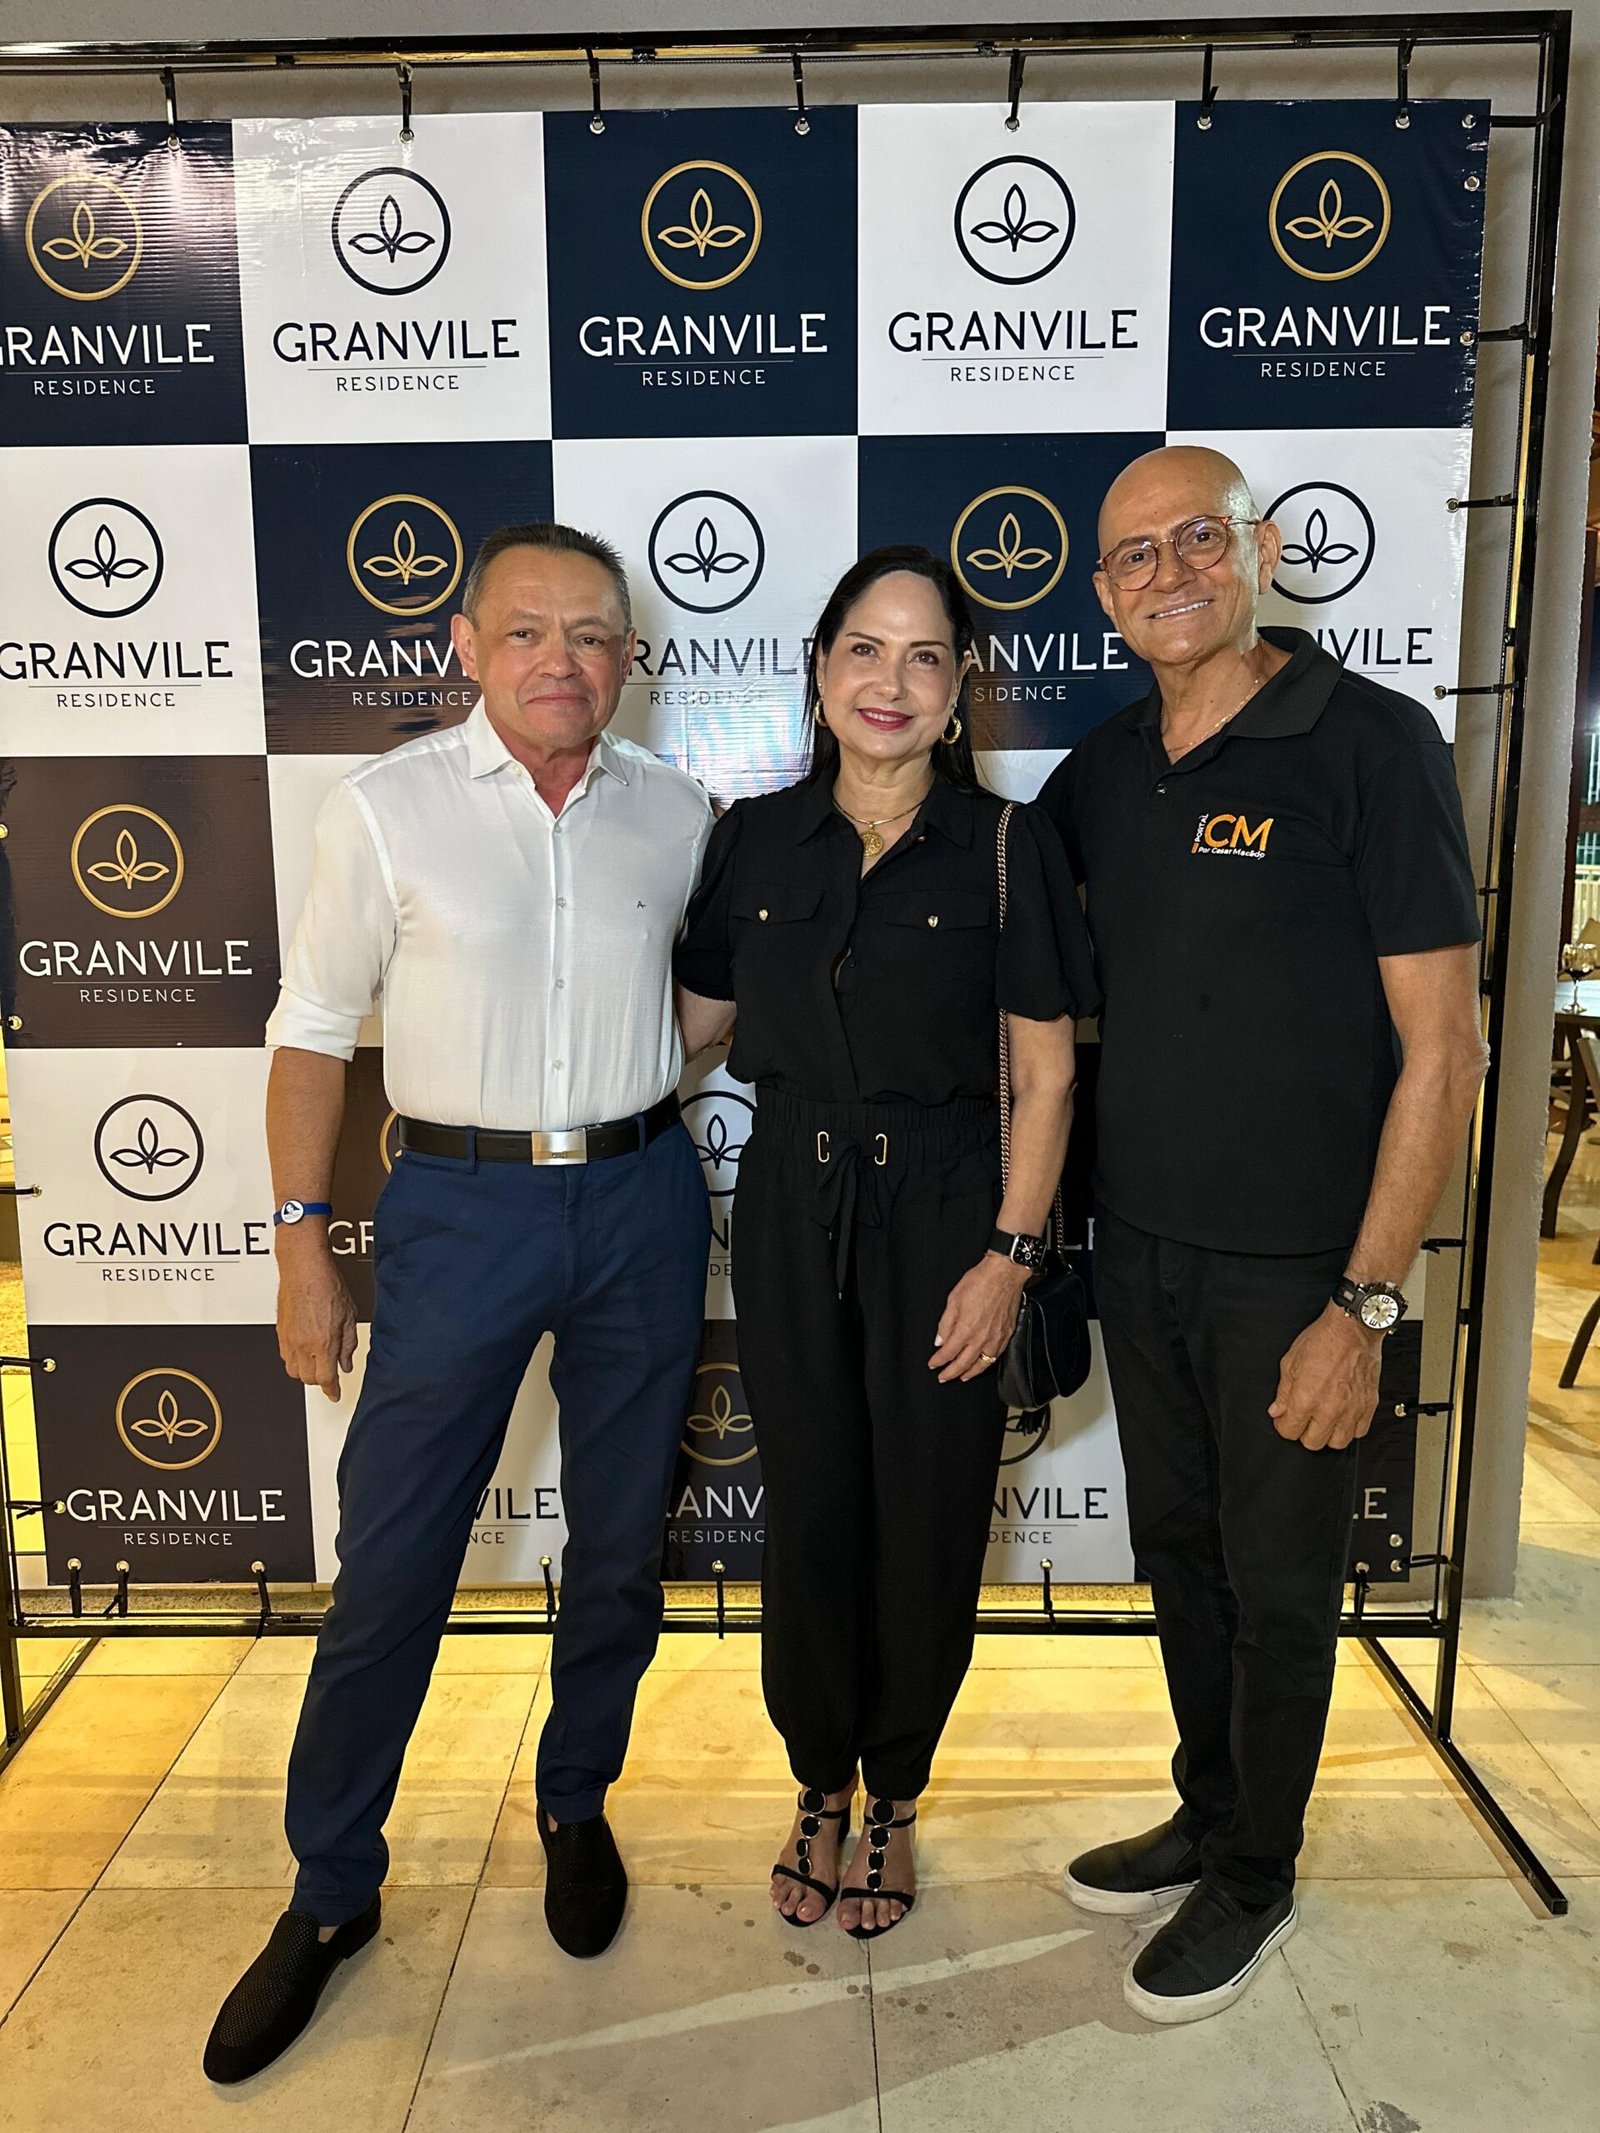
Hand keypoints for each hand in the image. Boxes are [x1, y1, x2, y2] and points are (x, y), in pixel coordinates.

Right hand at [276, 1233, 357, 1400]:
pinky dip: (294, 1359)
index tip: (335, 1394)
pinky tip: (303, 1351)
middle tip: (329, 1373)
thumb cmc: (327, 1285)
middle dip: (319, 1380)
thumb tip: (346, 1363)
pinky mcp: (280, 1331)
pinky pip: (284, 1355)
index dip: (332, 1390)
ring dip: (305, 1371)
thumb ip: (348, 1344)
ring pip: (293, 1370)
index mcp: (322, 1344)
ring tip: (317, 1362)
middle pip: (307, 1379)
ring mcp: (288, 1339)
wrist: (304, 1268)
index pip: (325, 1379)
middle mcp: (302, 1345)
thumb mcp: (349, 1316)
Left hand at [929, 1252, 1029, 1383]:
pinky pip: (996, 1356)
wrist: (1004, 1274)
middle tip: (943, 1377)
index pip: (948, 1353)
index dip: (938, 1361)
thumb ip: (945, 1324)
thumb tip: (939, 1341)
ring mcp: (996, 1338)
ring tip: (962, 1376)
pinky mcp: (1007, 1334)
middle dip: (951, 1373)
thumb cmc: (980, 1282)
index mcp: (966, 1329)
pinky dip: (987, 1363)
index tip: (933, 1364)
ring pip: (982, 1364)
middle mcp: (981, 1338)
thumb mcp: (953, 1300)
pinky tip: (982, 1363)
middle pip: (963, 1364)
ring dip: (970, 1372)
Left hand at [1269, 1303, 1381, 1451]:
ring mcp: (1352, 1409)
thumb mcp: (1291, 1362)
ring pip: (1338, 1442)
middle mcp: (1329, 1408)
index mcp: (1306, 1398)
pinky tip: (1343, 1416)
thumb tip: (1277, 1410)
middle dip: (1304, 1433)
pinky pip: (1360, 1432)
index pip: (1289, 1432)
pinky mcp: (1369, 1405)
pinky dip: (1350, 1428)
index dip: (1283, 1426)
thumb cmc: (1323, 1340)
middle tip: (1303, 1419)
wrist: (1353, 1328)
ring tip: (1323, 1420)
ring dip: (1328, 1434)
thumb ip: (1283, 1392)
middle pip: (1313, 1442)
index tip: (1285, 1419)